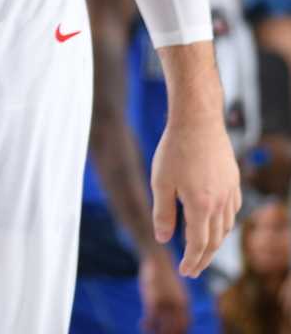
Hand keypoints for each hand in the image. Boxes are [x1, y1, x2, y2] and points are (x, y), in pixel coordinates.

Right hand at [139, 247, 190, 333]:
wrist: (157, 257)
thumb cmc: (164, 274)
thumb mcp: (174, 289)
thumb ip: (176, 301)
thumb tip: (175, 312)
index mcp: (184, 302)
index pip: (185, 323)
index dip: (180, 331)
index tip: (174, 333)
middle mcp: (177, 304)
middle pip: (177, 327)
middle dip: (170, 333)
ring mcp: (165, 302)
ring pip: (164, 325)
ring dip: (159, 332)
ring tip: (149, 333)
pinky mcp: (153, 298)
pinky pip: (151, 318)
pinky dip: (148, 324)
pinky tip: (143, 326)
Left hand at [150, 113, 240, 275]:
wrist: (198, 121)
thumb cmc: (174, 149)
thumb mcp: (160, 182)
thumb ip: (163, 213)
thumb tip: (163, 239)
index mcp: (201, 205)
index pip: (198, 243)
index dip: (191, 261)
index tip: (185, 272)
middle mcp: (220, 203)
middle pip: (215, 241)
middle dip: (203, 258)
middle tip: (193, 271)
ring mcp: (230, 192)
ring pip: (226, 228)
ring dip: (215, 243)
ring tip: (202, 251)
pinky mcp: (233, 182)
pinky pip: (232, 211)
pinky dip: (224, 225)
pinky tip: (216, 224)